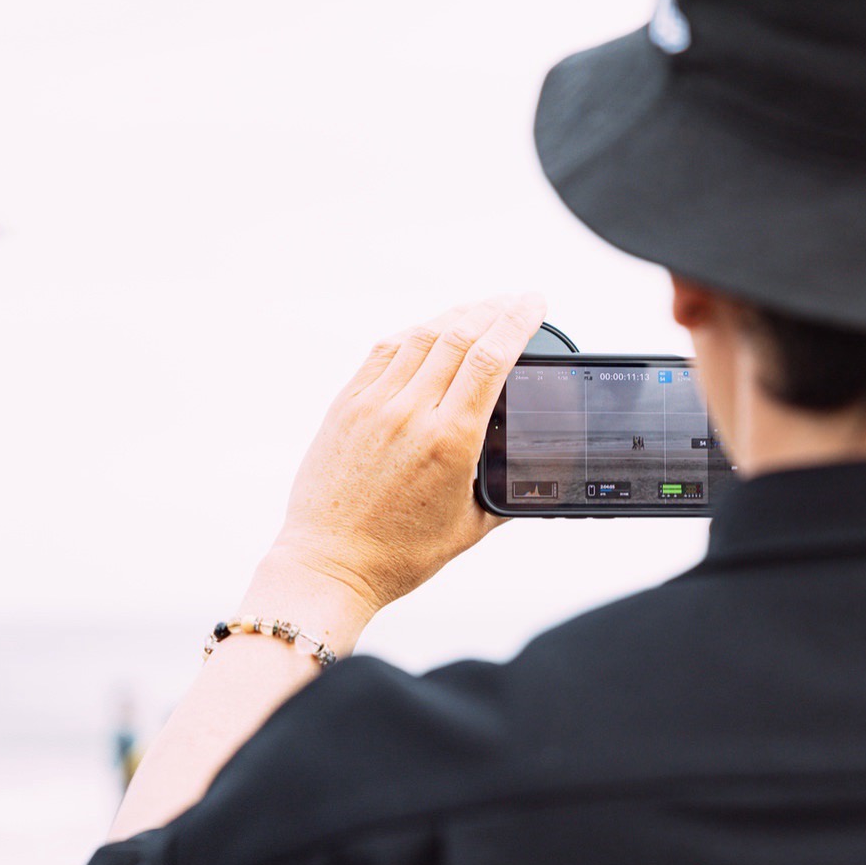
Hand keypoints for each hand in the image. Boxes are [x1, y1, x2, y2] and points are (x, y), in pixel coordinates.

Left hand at [260, 293, 546, 614]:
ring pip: (421, 336)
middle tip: (516, 300)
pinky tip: (431, 332)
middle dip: (495, 309)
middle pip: (459, 336)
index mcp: (449, 442)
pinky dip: (414, 334)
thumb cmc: (400, 553)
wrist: (330, 564)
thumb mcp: (471, 526)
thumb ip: (505, 488)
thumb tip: (529, 465)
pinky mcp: (345, 406)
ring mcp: (373, 406)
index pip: (490, 358)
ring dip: (456, 315)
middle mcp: (410, 414)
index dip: (517, 321)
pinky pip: (384, 352)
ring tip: (480, 310)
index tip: (535, 302)